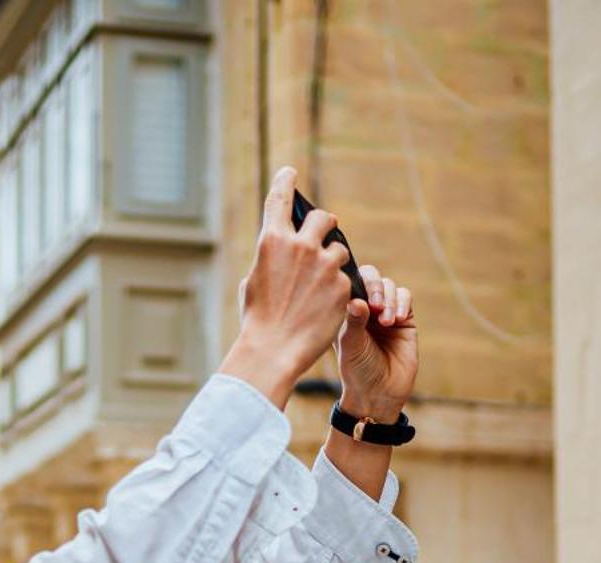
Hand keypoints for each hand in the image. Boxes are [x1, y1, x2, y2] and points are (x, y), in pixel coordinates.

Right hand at [219, 166, 354, 406]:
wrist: (274, 351)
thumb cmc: (257, 321)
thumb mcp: (253, 281)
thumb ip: (270, 259)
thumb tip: (280, 250)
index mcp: (272, 240)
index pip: (279, 198)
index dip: (286, 181)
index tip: (290, 172)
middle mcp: (301, 245)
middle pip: (323, 218)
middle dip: (325, 225)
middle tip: (325, 235)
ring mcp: (325, 264)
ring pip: (340, 250)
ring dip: (334, 262)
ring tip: (321, 287)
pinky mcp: (343, 285)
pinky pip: (346, 279)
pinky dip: (339, 290)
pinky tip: (326, 307)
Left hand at [335, 264, 415, 421]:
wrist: (379, 393)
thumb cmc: (357, 371)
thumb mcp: (351, 346)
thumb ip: (353, 322)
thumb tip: (357, 300)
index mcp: (345, 310)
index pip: (349, 281)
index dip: (355, 281)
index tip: (360, 295)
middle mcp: (365, 308)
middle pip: (371, 277)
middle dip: (375, 287)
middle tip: (375, 305)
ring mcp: (385, 311)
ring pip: (390, 286)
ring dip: (389, 299)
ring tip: (386, 322)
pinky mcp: (405, 319)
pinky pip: (405, 297)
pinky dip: (402, 303)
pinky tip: (397, 320)